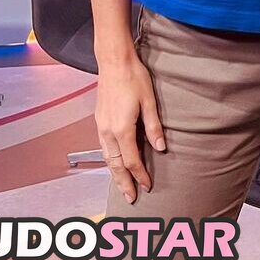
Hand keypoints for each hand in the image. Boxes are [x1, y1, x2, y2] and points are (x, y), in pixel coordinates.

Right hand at [94, 55, 165, 203]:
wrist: (114, 62)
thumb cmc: (134, 78)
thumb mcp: (150, 101)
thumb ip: (154, 127)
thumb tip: (161, 148)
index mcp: (122, 129)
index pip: (131, 160)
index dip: (140, 175)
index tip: (147, 186)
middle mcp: (108, 131)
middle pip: (115, 165)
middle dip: (123, 182)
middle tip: (131, 197)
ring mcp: (101, 126)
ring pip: (106, 158)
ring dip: (114, 173)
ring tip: (122, 184)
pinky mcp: (99, 120)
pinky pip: (103, 147)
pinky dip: (109, 160)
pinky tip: (114, 162)